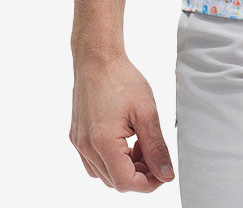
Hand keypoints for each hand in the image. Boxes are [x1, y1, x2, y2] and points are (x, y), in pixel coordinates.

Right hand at [70, 54, 174, 192]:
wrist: (97, 59)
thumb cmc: (121, 79)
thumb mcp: (147, 112)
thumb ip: (157, 147)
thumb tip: (166, 175)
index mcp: (103, 142)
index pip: (126, 182)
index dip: (148, 183)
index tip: (163, 172)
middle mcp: (86, 147)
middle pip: (115, 181)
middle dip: (139, 173)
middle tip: (154, 152)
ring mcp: (79, 143)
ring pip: (104, 174)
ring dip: (125, 167)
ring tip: (140, 143)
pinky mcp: (77, 137)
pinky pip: (94, 162)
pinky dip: (112, 159)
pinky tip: (125, 141)